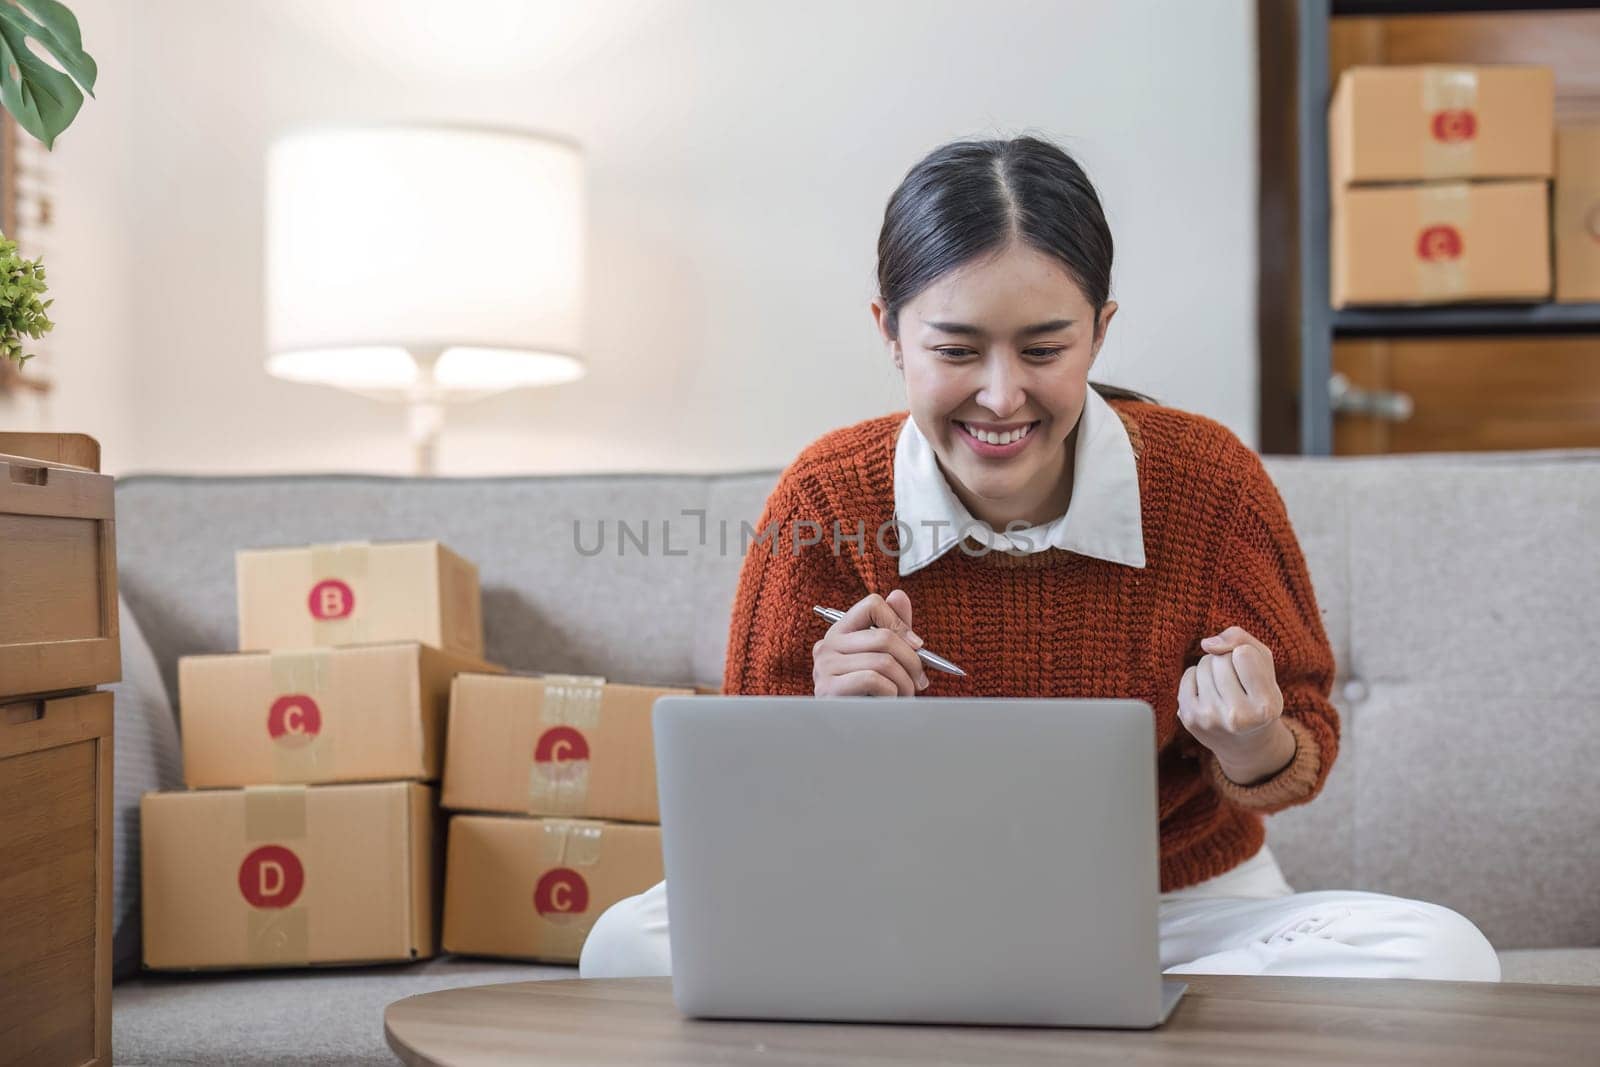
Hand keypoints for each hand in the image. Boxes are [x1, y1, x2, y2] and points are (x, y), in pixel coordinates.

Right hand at [813, 589, 928, 696]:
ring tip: (906, 695)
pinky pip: (873, 680)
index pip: (872, 604)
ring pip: (883, 661)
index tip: (917, 645)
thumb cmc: (872, 695)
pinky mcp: (828, 689)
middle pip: (883, 636)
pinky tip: (889, 703)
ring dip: (905, 682)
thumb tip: (899, 595)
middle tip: (920, 680)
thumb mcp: (885, 658)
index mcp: (840, 632)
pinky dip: (891, 693)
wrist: (855, 735)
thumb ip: (893, 628)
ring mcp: (824, 667)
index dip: (900, 621)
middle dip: (912, 661)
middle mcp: (827, 645)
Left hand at [1178, 626, 1287, 776]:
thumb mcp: (1265, 666)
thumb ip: (1242, 640)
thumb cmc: (1259, 696)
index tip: (1253, 675)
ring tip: (1226, 689)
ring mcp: (1210, 719)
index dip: (1247, 656)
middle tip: (1239, 684)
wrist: (1247, 744)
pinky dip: (1198, 678)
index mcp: (1265, 707)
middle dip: (1228, 662)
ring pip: (1203, 665)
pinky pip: (1188, 675)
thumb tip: (1206, 643)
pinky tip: (1211, 695)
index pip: (1243, 653)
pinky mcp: (1189, 718)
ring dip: (1213, 668)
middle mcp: (1237, 718)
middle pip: (1220, 659)